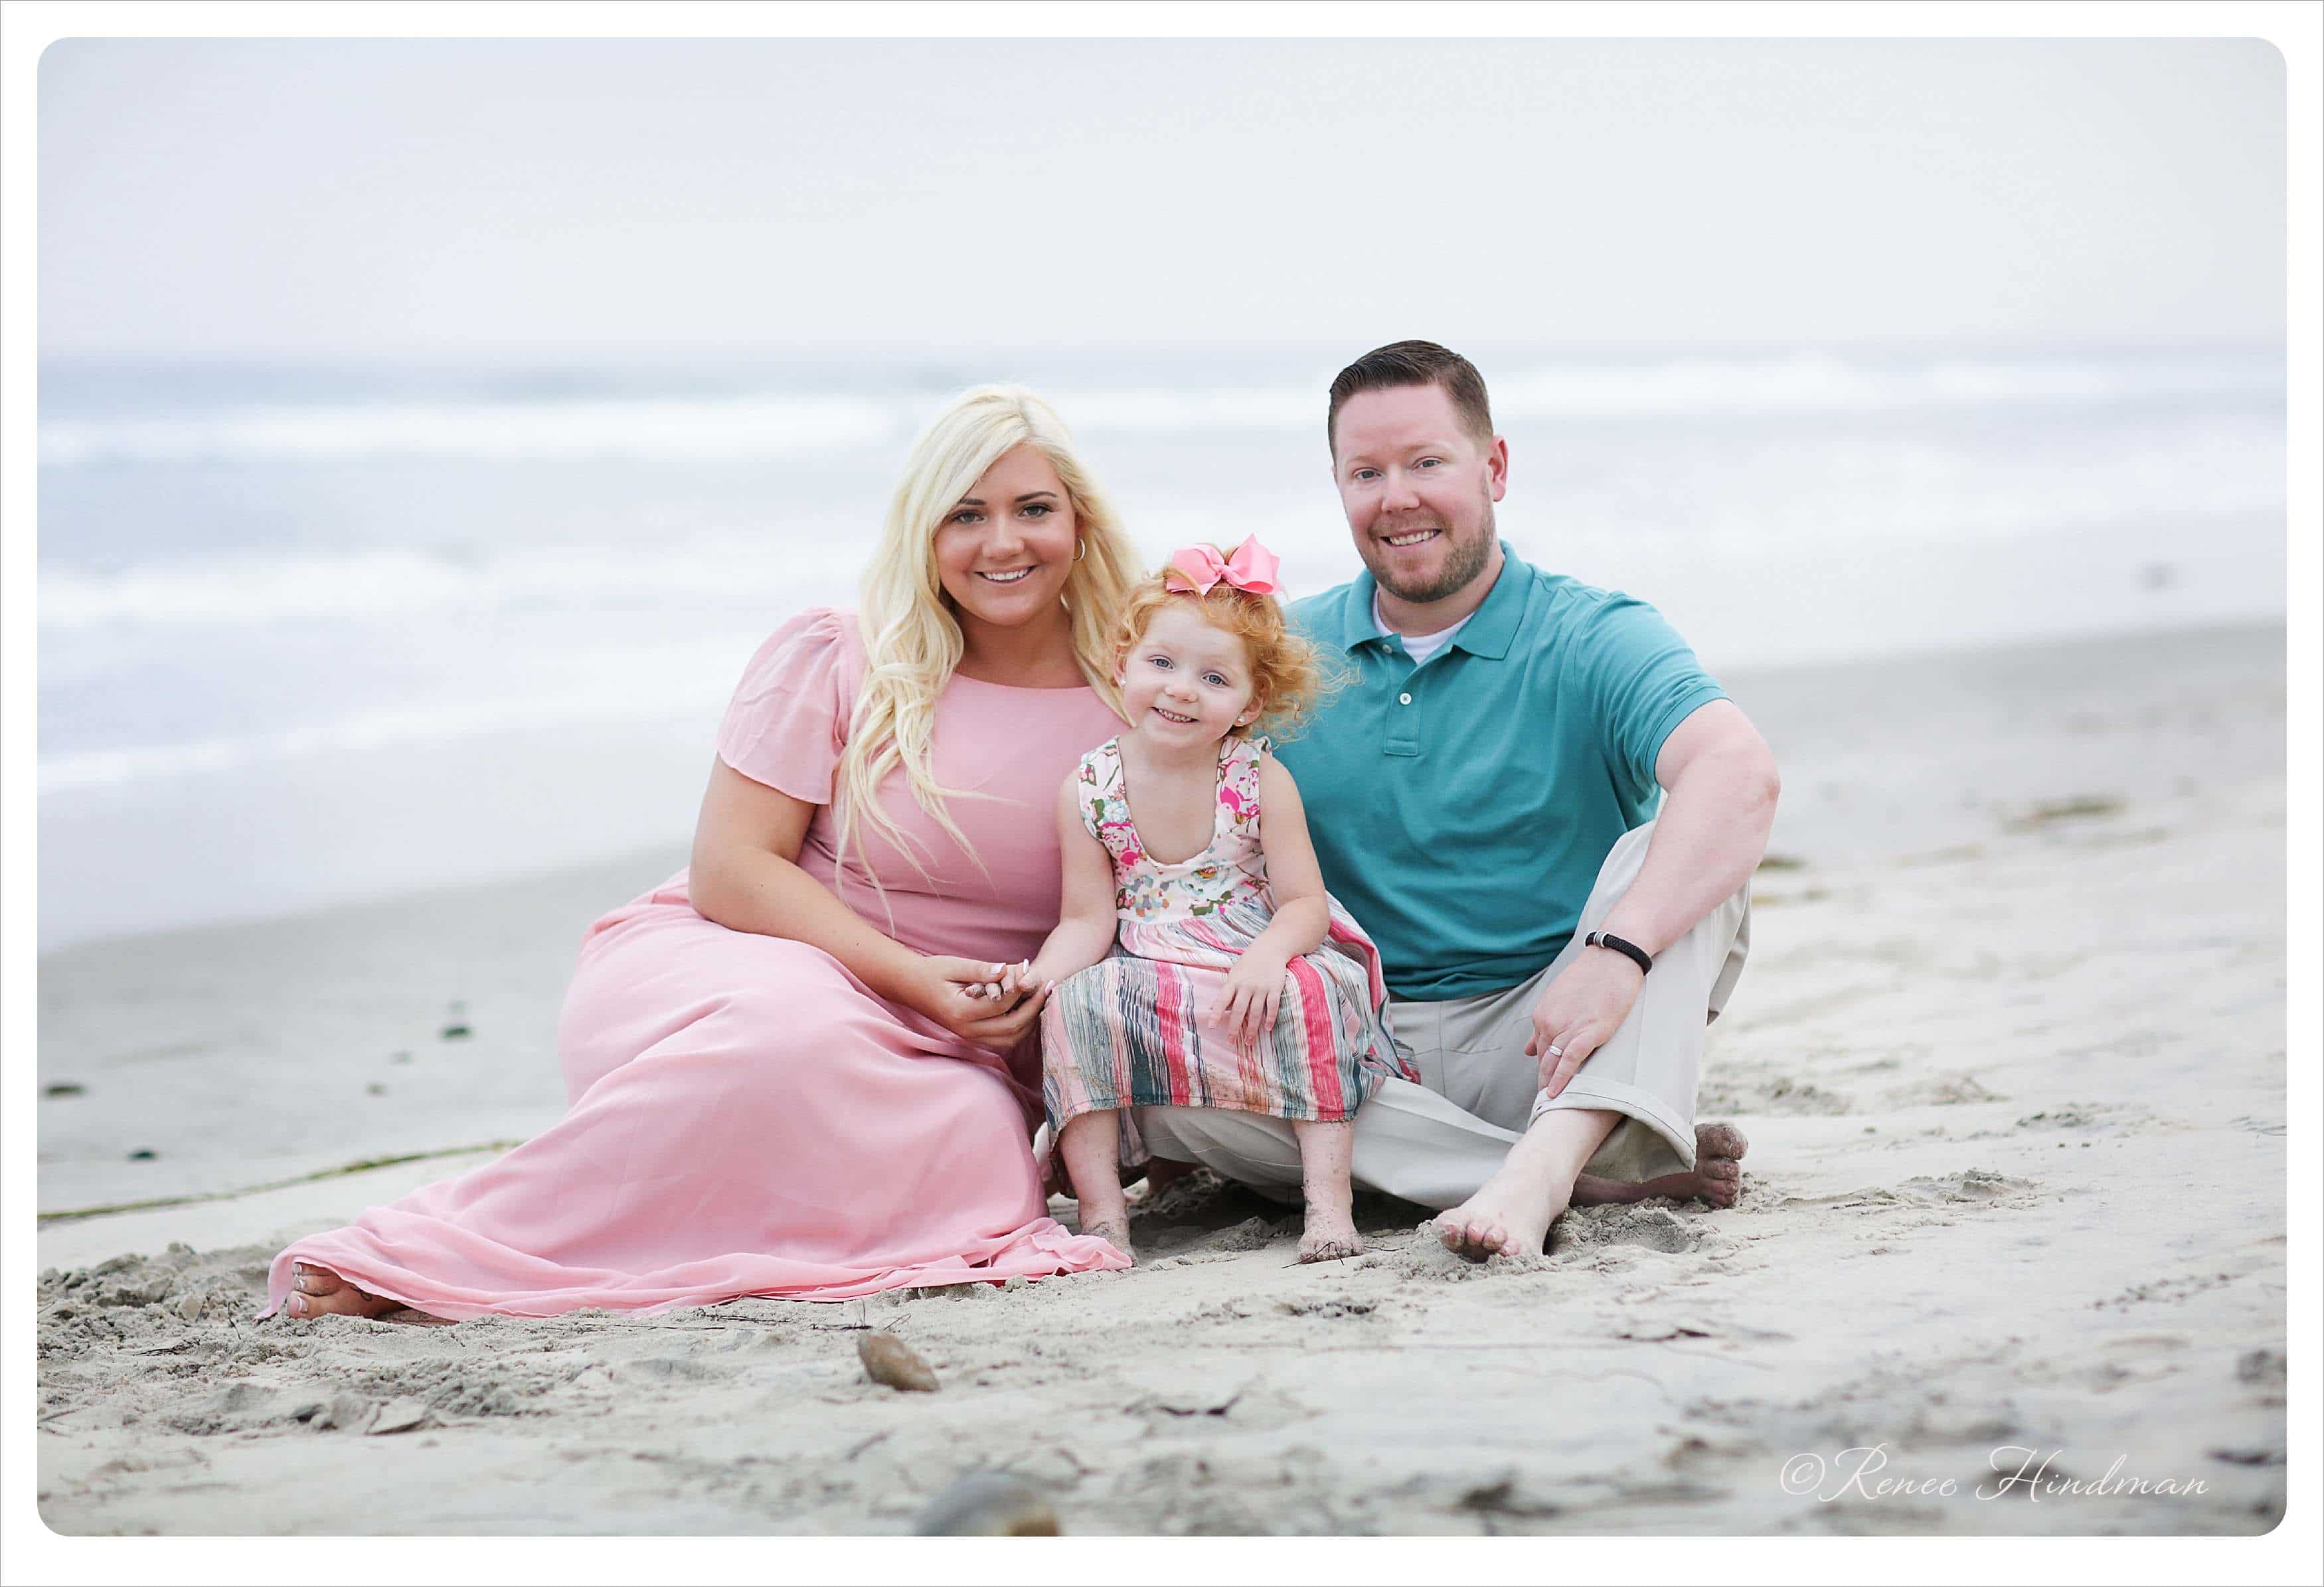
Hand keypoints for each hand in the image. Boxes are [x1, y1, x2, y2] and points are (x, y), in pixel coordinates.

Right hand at [912, 956, 1053, 1052]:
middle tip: (1049, 987)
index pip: (1002, 1004)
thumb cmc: (931, 972)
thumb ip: (981, 970)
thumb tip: (1008, 970)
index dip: (1021, 988)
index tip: (1031, 969)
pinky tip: (1027, 1006)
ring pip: (1012, 1038)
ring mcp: (970, 1038)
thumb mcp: (954, 966)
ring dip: (1030, 1019)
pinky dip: (1019, 1025)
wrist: (910, 987)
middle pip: (1013, 1027)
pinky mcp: (974, 1037)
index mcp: (961, 1012)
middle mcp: (967, 1031)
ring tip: (1042, 996)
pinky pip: (1004, 1038)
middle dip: (1034, 1007)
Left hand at [1216, 949, 1290, 1052]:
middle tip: (1231, 1042)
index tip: (1211, 1026)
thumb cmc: (1248, 964)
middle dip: (1234, 1027)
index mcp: (1233, 982)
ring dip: (1252, 1028)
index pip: (1223, 1000)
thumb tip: (1213, 1008)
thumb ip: (1226, 992)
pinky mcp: (1275, 988)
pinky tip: (1267, 1028)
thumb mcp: (1234, 974)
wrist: (1269, 948)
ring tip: (1248, 1041)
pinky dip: (1270, 1018)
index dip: (1217, 1014)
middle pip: (1239, 1010)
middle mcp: (1246, 986)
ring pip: (1256, 1012)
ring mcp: (1261, 987)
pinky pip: (1272, 1006)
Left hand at [1526, 947, 1644, 1096]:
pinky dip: (1562, 1080)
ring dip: (1550, 1085)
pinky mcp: (1589, 1033)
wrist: (1613, 959)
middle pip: (1543, 1060)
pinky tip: (1558, 1095)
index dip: (1541, 1069)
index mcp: (1542, 1014)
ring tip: (1550, 1107)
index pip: (1539, 1050)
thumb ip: (1544, 1024)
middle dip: (1542, 1082)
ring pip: (1553, 1064)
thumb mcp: (1560, 998)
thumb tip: (1528, 1050)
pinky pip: (1570, 1062)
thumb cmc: (1591, 977)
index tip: (1542, 1086)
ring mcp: (1568, 1028)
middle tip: (1543, 1104)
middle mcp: (1549, 1022)